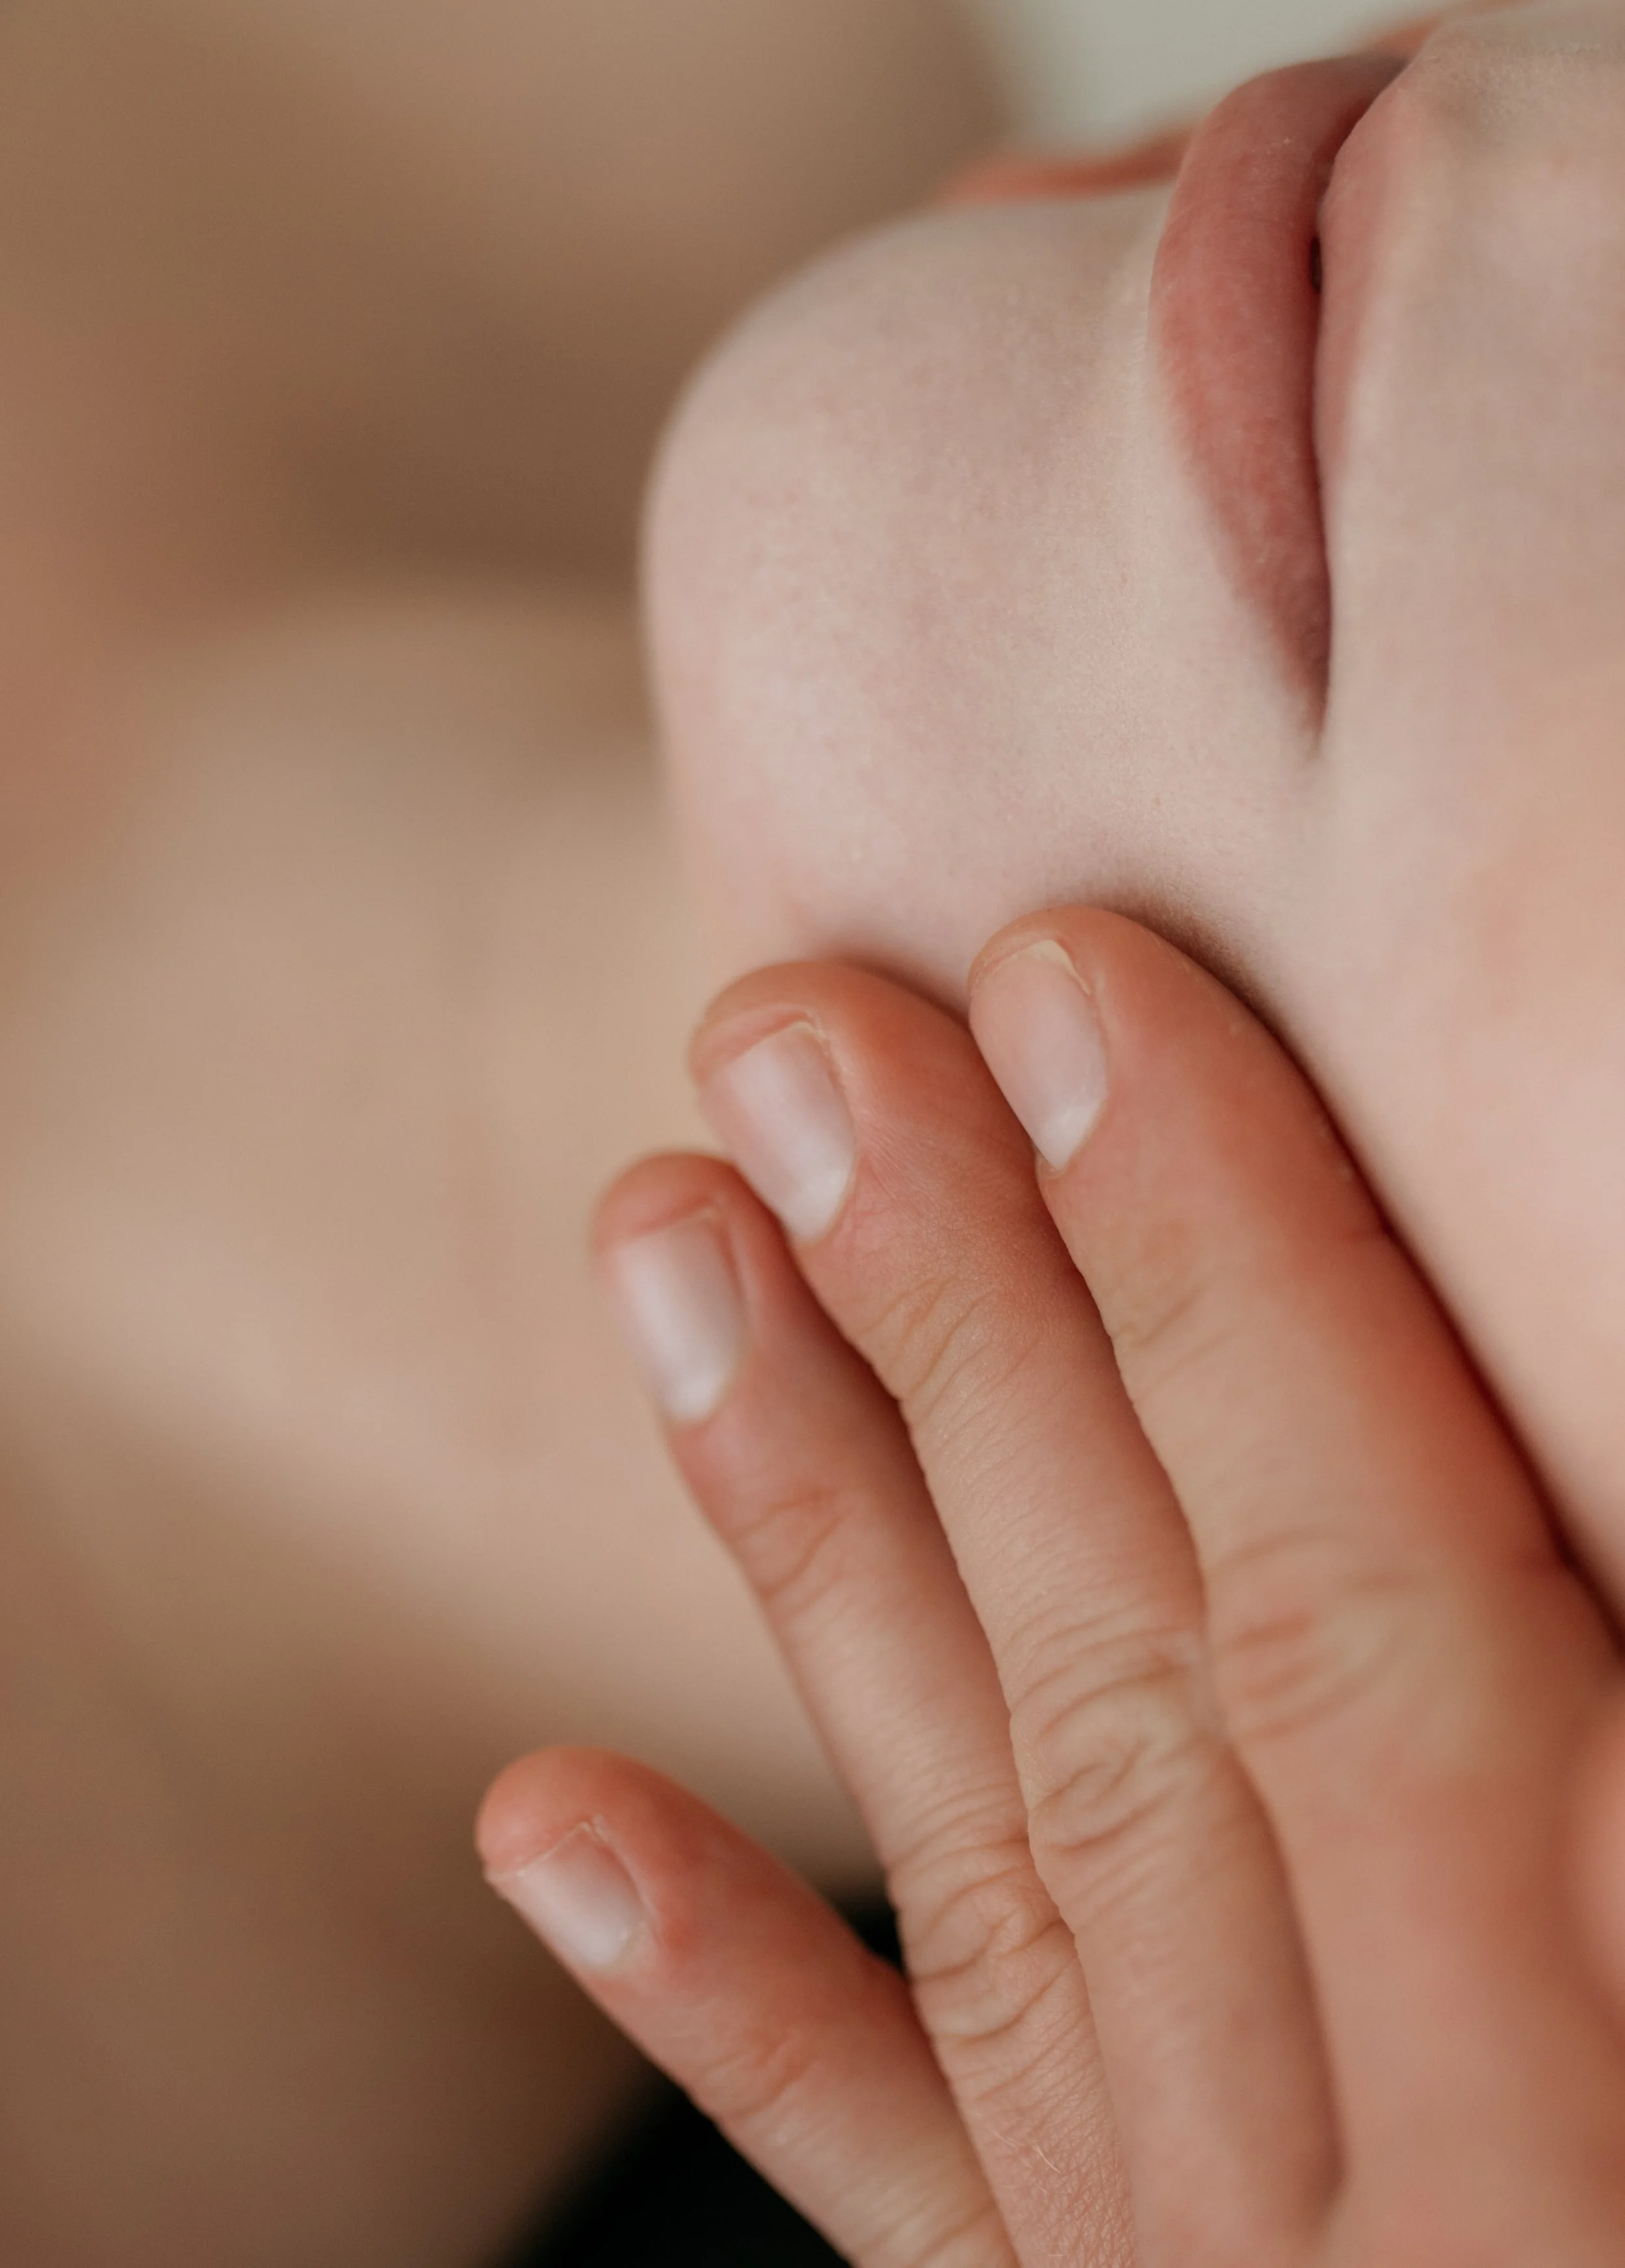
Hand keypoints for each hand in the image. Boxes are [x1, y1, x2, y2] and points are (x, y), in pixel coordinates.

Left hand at [481, 908, 1624, 2264]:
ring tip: (665, 1245)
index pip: (1372, 1615)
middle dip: (965, 1325)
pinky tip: (551, 1814)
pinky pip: (923, 2218)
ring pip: (994, 1868)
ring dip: (812, 1541)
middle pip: (1136, 1686)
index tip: (1074, 998)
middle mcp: (1398, 2216)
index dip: (1229, 1277)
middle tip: (793, 1040)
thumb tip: (1568, 1435)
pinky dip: (740, 2012)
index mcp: (1603, 2114)